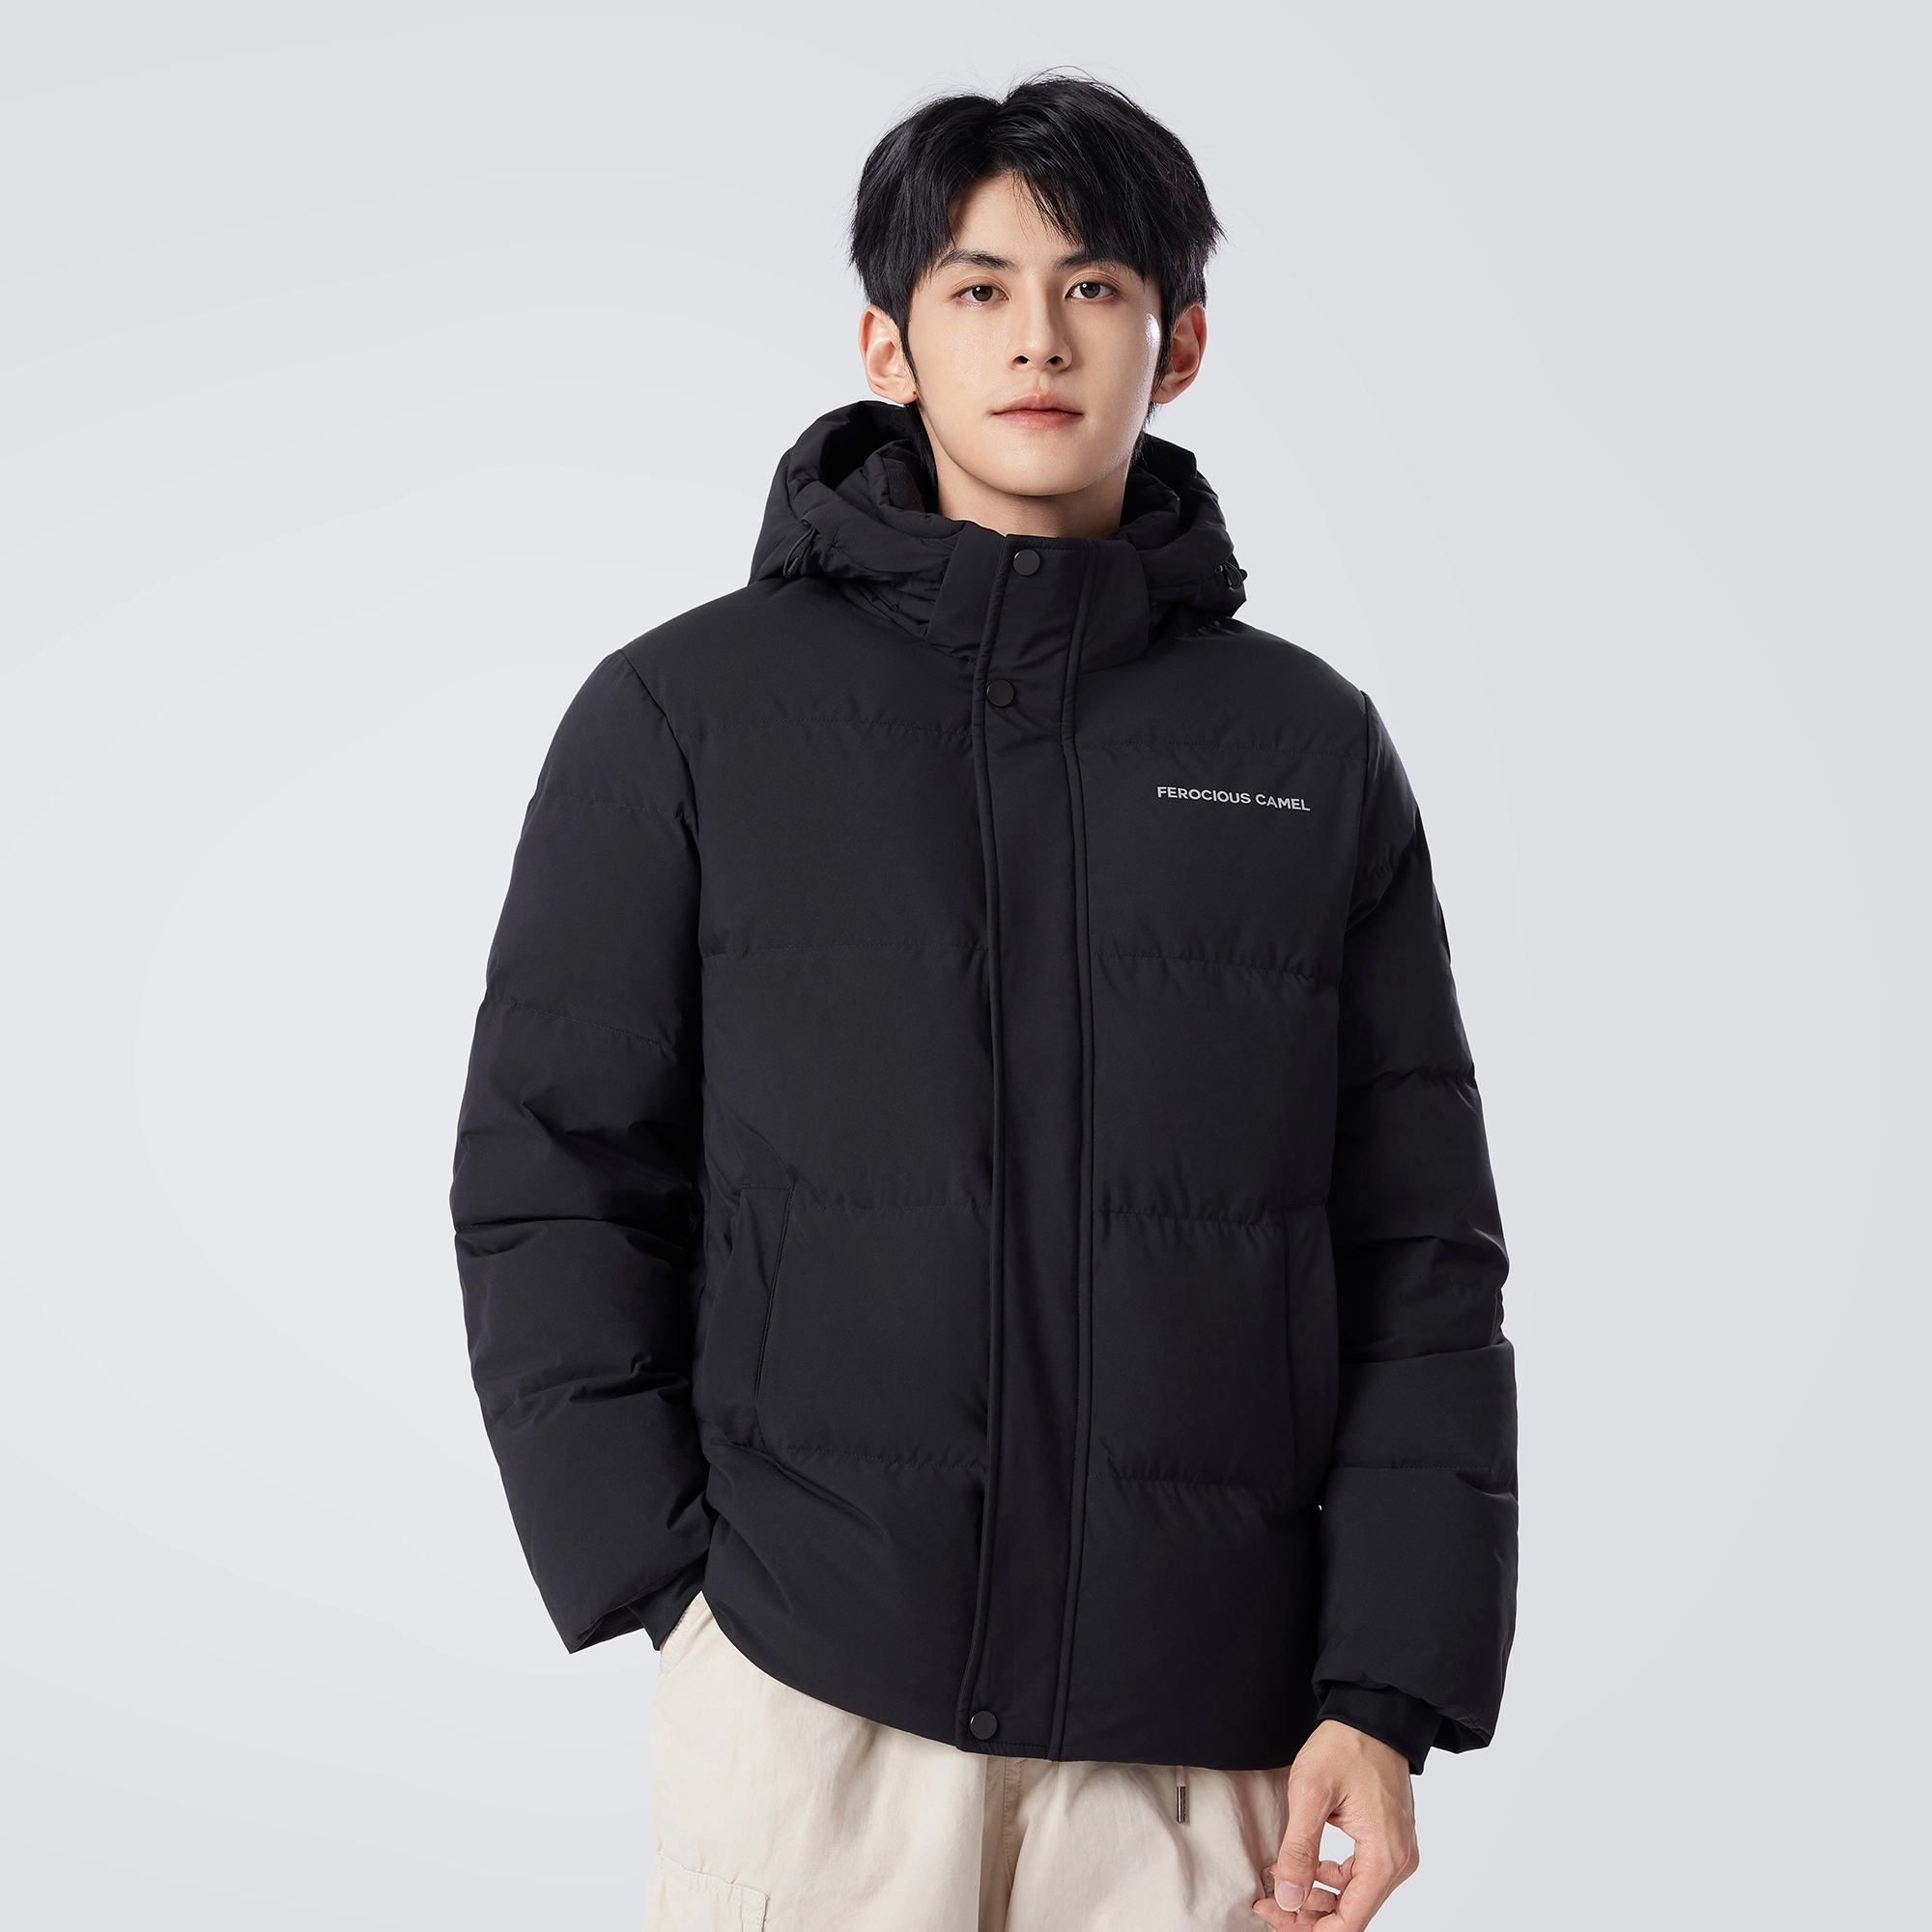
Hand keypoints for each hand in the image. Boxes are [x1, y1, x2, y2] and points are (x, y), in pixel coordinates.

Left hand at [1252, 1720, 1417, 1927]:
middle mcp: (1398, 1861)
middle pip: (1352, 1914)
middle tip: (1270, 1901)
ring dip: (1319, 1898)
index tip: (1274, 1914)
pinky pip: (1361, 1876)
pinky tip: (1307, 1866)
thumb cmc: (1346, 1745)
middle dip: (1308, 1915)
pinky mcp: (1389, 1841)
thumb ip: (1299, 1849)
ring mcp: (1397, 1851)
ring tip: (1282, 1882)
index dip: (1308, 1928)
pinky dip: (1332, 1879)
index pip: (1350, 1922)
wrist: (1373, 1714)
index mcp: (1384, 1856)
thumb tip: (1288, 1898)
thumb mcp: (1311, 1792)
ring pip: (1356, 1898)